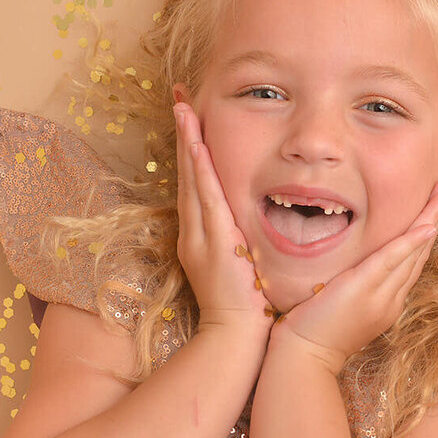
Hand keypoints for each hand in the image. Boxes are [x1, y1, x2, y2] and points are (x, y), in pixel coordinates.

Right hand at [173, 101, 273, 339]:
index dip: (195, 154)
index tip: (194, 121)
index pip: (199, 187)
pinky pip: (205, 195)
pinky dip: (199, 166)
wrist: (236, 339)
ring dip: (189, 141)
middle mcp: (196, 233)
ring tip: (184, 106)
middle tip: (181, 98)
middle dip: (186, 136)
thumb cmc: (248, 311)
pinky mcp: (211, 240)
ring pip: (193, 179)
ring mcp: (200, 236)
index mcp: (204, 239)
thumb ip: (247, 248)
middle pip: (189, 175)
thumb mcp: (246, 270)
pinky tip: (197, 141)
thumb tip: (256, 234)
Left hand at [271, 177, 437, 374]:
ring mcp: (381, 295)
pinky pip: (392, 261)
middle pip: (419, 252)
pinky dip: (410, 242)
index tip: (435, 208)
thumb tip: (356, 267)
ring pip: (412, 252)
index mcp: (387, 301)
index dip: (424, 233)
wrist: (305, 357)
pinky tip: (427, 225)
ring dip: (431, 218)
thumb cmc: (314, 333)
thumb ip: (356, 287)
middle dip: (435, 217)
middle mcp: (391, 298)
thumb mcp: (343, 308)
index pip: (410, 261)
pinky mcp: (364, 288)